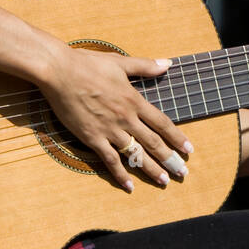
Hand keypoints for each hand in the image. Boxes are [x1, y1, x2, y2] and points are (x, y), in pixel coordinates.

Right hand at [37, 45, 192, 191]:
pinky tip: (129, 186)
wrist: (60, 72)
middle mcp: (125, 118)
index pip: (162, 123)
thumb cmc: (89, 64)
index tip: (189, 149)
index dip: (177, 137)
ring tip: (164, 181)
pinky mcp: (92, 138)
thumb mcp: (121, 62)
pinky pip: (109, 160)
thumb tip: (167, 63)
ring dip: (151, 169)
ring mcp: (109, 130)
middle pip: (153, 142)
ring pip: (135, 154)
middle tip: (183, 172)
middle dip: (170, 159)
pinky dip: (120, 174)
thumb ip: (145, 66)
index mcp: (134, 100)